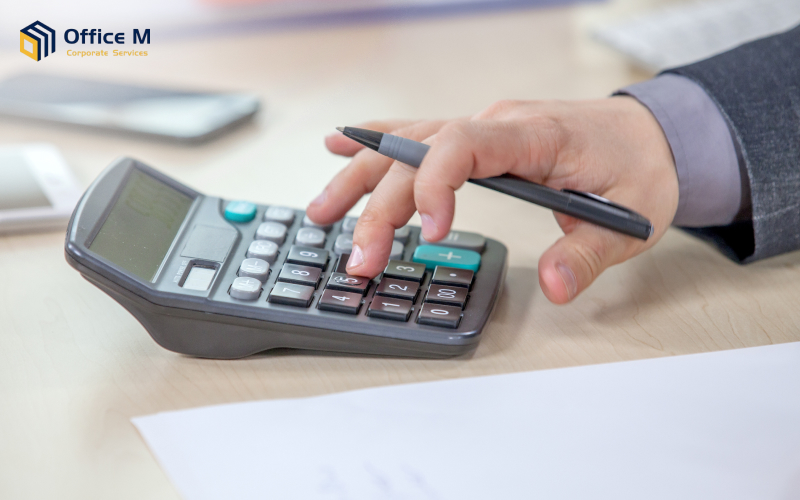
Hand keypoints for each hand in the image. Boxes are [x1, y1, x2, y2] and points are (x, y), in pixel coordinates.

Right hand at [306, 98, 677, 303]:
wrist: (650, 133)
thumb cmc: (637, 167)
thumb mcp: (629, 219)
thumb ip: (587, 253)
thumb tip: (554, 288)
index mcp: (534, 134)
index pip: (464, 144)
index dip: (434, 185)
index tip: (428, 234)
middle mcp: (497, 123)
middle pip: (419, 154)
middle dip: (382, 208)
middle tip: (359, 260)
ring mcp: (482, 127)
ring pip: (405, 142)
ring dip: (360, 177)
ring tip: (320, 213)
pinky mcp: (477, 137)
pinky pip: (417, 134)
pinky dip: (376, 143)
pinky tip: (340, 146)